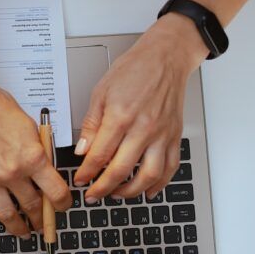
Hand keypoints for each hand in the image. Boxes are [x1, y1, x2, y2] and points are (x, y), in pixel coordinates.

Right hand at [0, 32, 70, 245]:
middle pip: (32, 206)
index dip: (63, 204)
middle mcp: (12, 173)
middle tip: (43, 223)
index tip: (62, 207)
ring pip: (7, 214)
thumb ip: (39, 152)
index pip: (56, 192)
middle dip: (41, 219)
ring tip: (23, 233)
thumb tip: (45, 170)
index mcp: (33, 159)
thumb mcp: (31, 126)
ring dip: (18, 228)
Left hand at [73, 15, 207, 200]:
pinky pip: (170, 168)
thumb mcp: (100, 92)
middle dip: (102, 188)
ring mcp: (162, 134)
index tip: (80, 180)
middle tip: (92, 195)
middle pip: (121, 170)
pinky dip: (159, 184)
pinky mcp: (175, 136)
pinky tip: (147, 190)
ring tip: (116, 194)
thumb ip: (91, 124)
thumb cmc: (133, 70)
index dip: (86, 172)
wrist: (165, 58)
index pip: (99, 155)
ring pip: (148, 175)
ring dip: (130, 191)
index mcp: (121, 116)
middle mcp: (144, 128)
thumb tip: (82, 150)